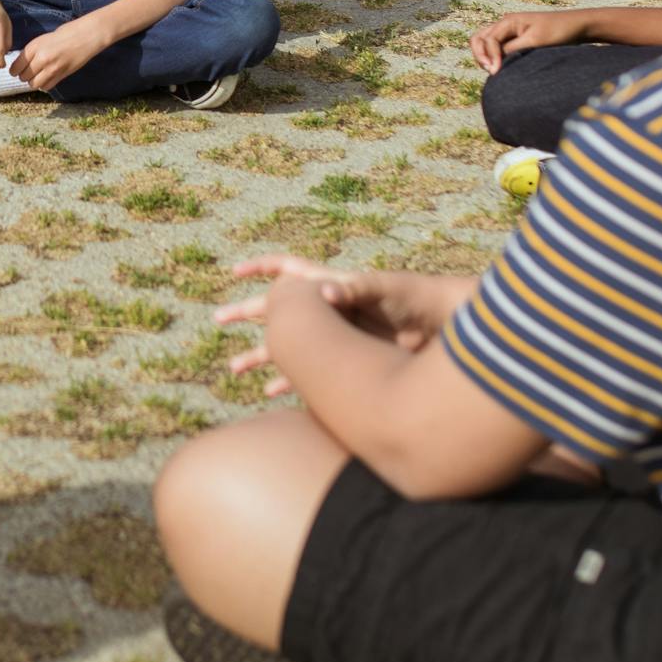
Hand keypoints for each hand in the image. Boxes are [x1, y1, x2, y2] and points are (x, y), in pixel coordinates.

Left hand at [12, 16, 109, 93]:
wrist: (86, 35)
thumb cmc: (65, 34)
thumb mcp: (43, 39)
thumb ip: (32, 52)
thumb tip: (22, 63)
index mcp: (34, 47)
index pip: (16, 66)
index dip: (15, 70)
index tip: (16, 70)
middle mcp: (41, 58)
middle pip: (23, 77)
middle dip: (24, 76)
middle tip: (28, 72)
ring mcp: (52, 68)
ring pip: (34, 84)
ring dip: (34, 81)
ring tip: (38, 76)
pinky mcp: (62, 75)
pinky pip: (46, 86)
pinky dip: (44, 84)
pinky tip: (47, 78)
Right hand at [213, 258, 472, 393]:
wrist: (443, 327)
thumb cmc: (415, 299)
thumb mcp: (383, 288)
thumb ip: (353, 289)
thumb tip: (325, 291)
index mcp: (331, 286)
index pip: (289, 270)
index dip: (262, 267)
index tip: (234, 270)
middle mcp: (328, 311)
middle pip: (278, 310)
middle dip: (247, 312)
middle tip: (218, 318)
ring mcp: (336, 337)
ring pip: (288, 345)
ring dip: (261, 355)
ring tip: (235, 368)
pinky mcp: (347, 360)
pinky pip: (309, 373)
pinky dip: (289, 381)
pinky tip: (272, 394)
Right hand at [469, 8, 591, 73]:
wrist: (577, 26)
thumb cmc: (558, 30)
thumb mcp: (535, 41)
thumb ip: (513, 50)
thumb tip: (495, 62)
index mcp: (508, 21)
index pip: (488, 40)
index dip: (490, 57)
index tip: (496, 72)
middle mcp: (504, 24)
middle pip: (478, 38)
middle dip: (479, 55)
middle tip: (490, 70)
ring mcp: (509, 31)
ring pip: (485, 42)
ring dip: (484, 56)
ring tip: (494, 71)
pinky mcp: (515, 39)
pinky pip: (496, 47)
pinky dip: (494, 57)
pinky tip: (502, 68)